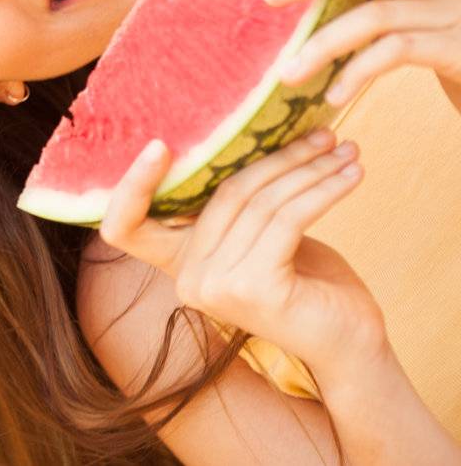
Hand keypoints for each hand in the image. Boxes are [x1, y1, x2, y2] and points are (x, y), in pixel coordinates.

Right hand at [99, 128, 388, 374]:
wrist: (351, 344)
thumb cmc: (309, 284)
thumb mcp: (262, 237)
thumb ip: (241, 206)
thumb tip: (250, 135)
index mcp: (178, 265)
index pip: (126, 228)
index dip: (132, 185)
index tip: (160, 144)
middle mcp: (187, 279)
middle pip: (226, 193)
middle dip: (280, 157)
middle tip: (322, 134)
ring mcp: (217, 286)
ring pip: (262, 202)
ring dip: (310, 169)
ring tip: (345, 150)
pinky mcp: (254, 287)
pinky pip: (287, 219)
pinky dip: (324, 190)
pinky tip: (352, 174)